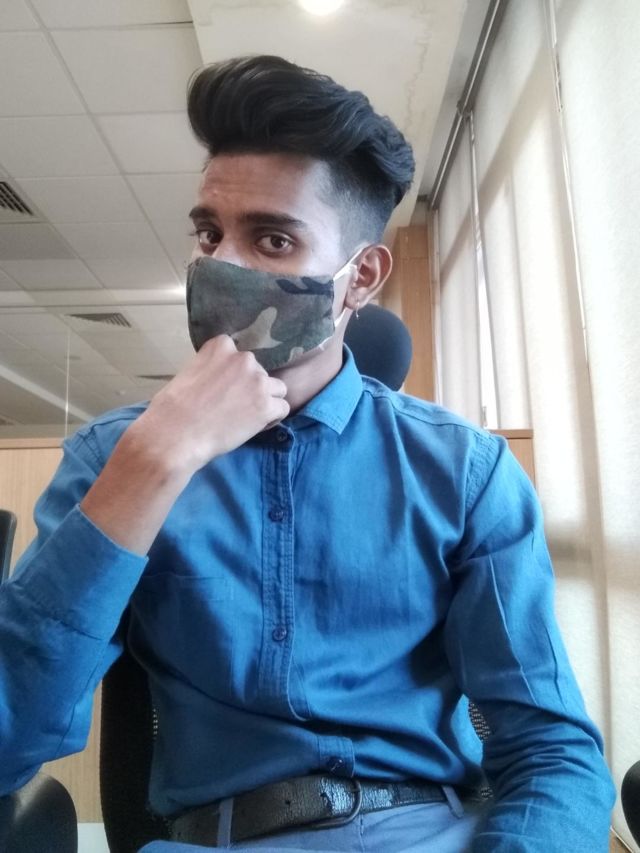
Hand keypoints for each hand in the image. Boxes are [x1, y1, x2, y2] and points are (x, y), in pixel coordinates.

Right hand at [134, 335, 288, 475]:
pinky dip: (272, 418)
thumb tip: (221, 378)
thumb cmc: (172, 408)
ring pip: (277, 388)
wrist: (176, 434)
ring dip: (266, 401)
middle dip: (251, 388)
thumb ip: (211, 368)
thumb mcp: (190, 372)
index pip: (239, 356)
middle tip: (234, 407)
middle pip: (260, 372)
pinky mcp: (267, 405)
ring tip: (247, 417)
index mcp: (221, 346)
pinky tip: (254, 426)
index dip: (235, 375)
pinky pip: (282, 408)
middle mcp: (244, 358)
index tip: (224, 389)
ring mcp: (258, 381)